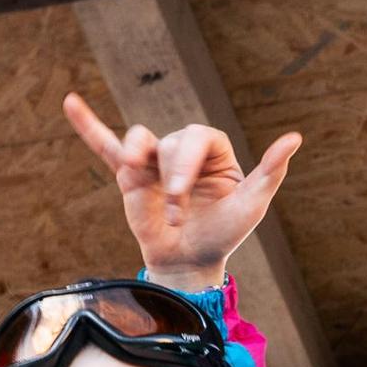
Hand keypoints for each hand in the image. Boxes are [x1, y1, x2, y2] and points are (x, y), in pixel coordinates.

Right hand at [63, 95, 300, 289]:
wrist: (190, 264)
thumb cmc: (223, 234)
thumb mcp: (252, 205)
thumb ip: (271, 171)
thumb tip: (295, 137)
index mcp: (212, 150)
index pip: (196, 137)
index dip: (187, 162)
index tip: (182, 195)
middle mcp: (182, 150)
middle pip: (169, 142)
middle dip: (172, 178)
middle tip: (176, 212)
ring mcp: (153, 161)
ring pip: (140, 139)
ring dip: (140, 161)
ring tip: (138, 179)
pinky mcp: (129, 177)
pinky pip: (106, 146)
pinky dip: (88, 125)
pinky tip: (71, 103)